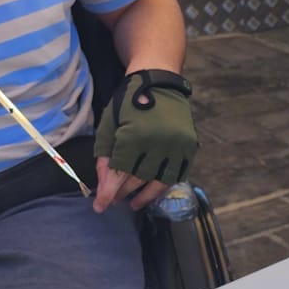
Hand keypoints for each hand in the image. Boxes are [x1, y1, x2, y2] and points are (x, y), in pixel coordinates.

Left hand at [92, 70, 196, 212]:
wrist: (157, 82)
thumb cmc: (127, 102)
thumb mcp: (109, 125)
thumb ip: (104, 155)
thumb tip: (102, 186)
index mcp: (133, 137)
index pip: (119, 174)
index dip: (108, 193)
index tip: (100, 207)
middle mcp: (156, 144)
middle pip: (137, 179)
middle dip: (123, 193)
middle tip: (113, 200)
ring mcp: (175, 146)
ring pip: (159, 182)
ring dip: (145, 196)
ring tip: (133, 204)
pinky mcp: (188, 146)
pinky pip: (177, 174)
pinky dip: (164, 184)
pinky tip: (152, 190)